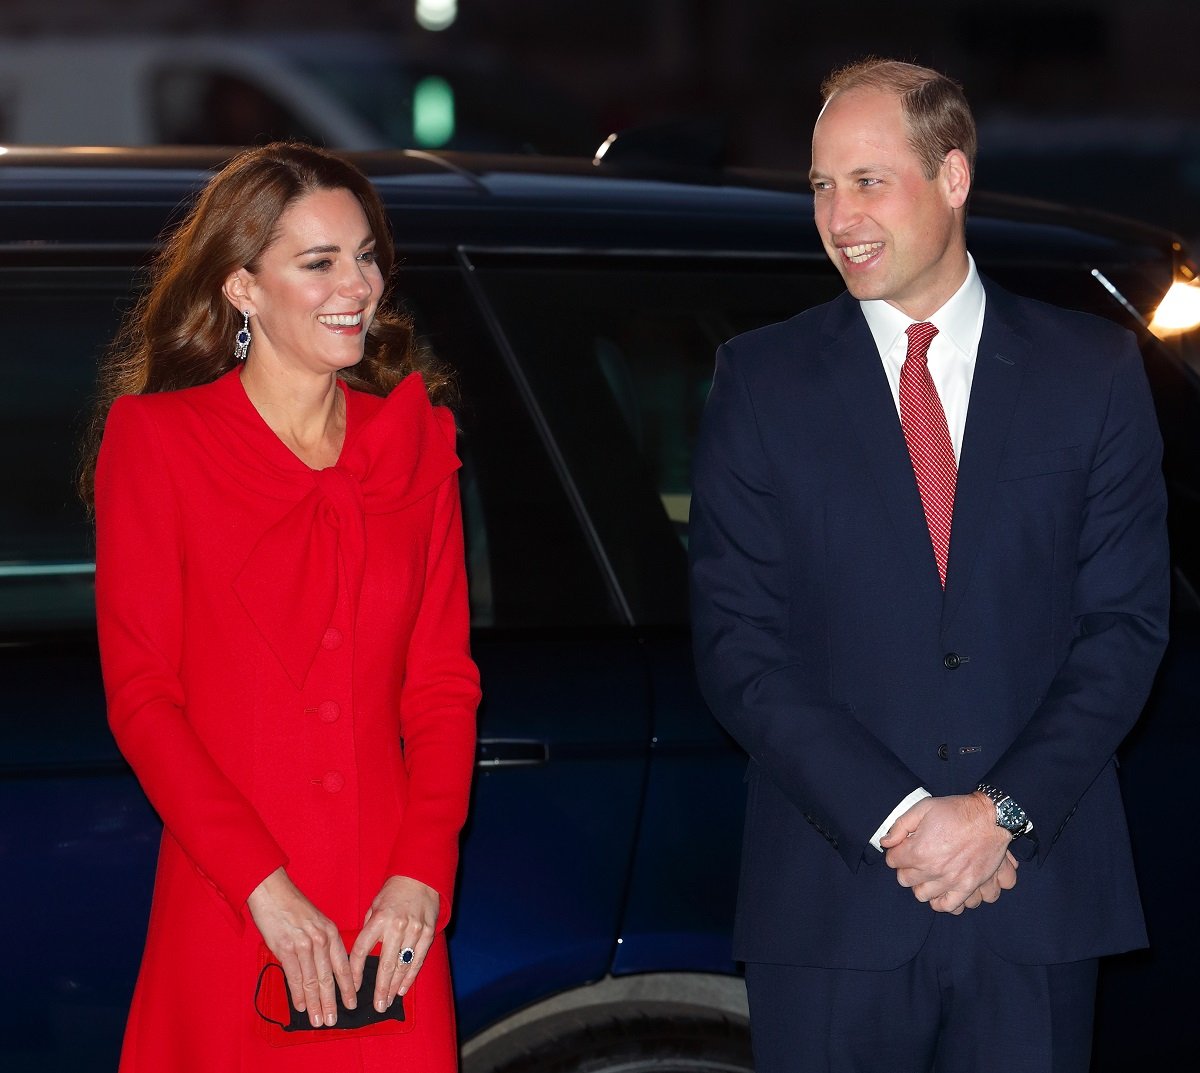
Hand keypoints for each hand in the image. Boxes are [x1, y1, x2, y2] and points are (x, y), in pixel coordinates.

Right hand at [247, 866, 354, 1026]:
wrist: (272, 891)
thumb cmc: (293, 906)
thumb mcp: (316, 921)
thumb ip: (322, 943)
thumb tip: (324, 970)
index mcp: (331, 932)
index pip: (343, 965)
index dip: (347, 987)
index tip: (352, 1003)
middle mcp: (320, 940)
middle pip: (328, 978)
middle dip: (332, 1002)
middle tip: (333, 1021)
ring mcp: (303, 945)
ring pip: (312, 981)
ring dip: (316, 1004)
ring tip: (318, 1021)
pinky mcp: (285, 949)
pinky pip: (294, 977)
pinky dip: (298, 995)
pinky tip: (301, 1007)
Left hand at [350, 875, 439, 1012]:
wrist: (420, 877)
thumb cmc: (393, 893)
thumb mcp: (375, 906)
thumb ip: (369, 929)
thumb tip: (362, 955)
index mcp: (379, 919)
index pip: (362, 950)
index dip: (356, 972)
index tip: (353, 988)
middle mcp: (397, 926)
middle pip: (385, 965)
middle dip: (380, 989)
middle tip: (377, 1006)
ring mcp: (415, 931)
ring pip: (403, 966)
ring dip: (395, 987)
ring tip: (388, 1001)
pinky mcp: (428, 933)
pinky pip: (418, 960)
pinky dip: (411, 976)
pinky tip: (404, 989)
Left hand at [879, 793, 1013, 913]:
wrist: (990, 818)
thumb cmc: (955, 811)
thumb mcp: (923, 808)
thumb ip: (900, 826)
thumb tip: (885, 842)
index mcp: (919, 850)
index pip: (893, 861)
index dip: (896, 853)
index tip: (902, 848)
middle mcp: (933, 869)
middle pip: (905, 880)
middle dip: (906, 868)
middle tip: (914, 860)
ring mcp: (951, 880)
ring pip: (922, 895)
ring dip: (921, 885)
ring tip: (927, 874)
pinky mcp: (968, 887)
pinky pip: (950, 906)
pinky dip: (942, 902)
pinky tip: (940, 891)